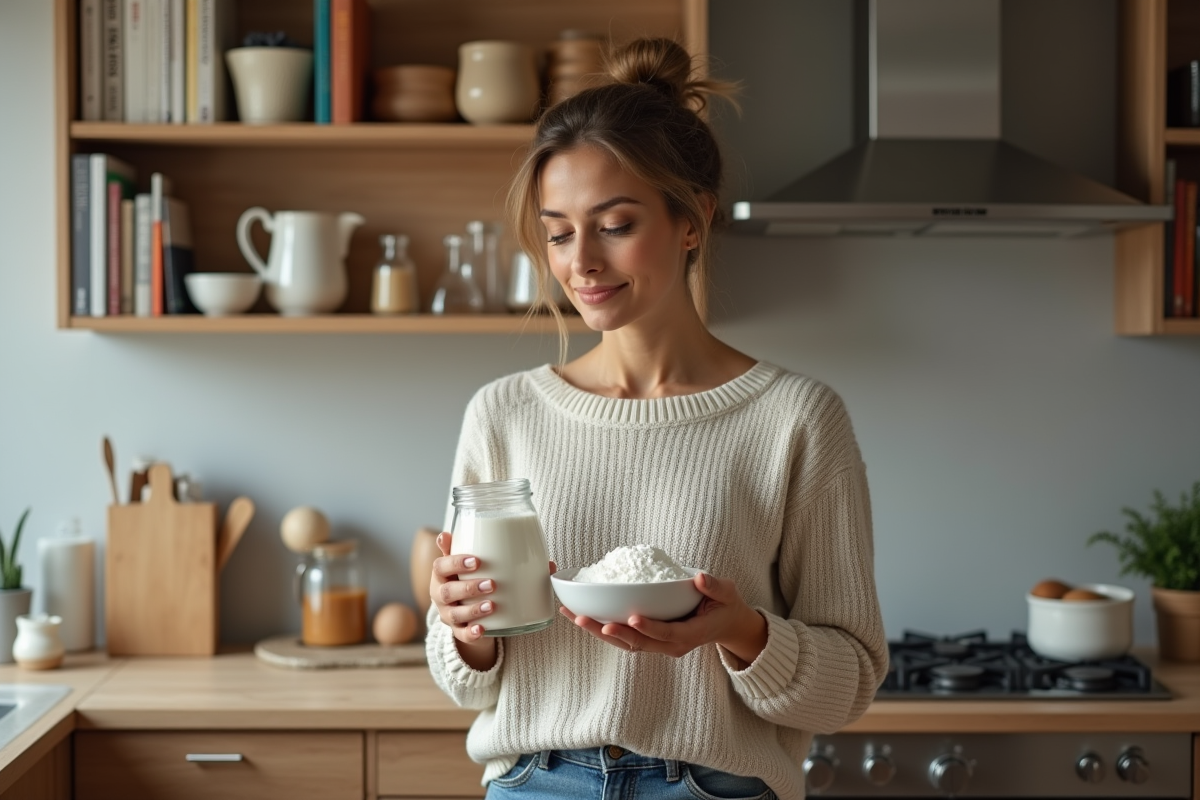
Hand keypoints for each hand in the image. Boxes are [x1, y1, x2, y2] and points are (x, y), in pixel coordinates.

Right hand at [430, 532, 495, 645]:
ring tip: (491, 605)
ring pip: (454, 615)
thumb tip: (444, 534)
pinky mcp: (458, 631)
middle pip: (446, 593)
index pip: (440, 567)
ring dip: (472, 610)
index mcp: (440, 576)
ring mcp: (448, 615)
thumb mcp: (461, 564)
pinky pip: (461, 635)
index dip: (456, 563)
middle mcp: (440, 596)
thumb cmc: (465, 578)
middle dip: (468, 588)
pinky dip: (471, 633)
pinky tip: (482, 629)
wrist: (467, 608)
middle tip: (491, 584)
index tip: (477, 561)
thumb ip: (455, 549)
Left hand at [560, 572, 767, 664]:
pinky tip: (581, 614)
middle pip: (636, 643)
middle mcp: (670, 645)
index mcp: (689, 635)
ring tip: (573, 616)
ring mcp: (657, 643)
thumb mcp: (728, 594)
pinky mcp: (647, 638)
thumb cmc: (725, 606)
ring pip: (624, 642)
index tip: (632, 618)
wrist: (725, 623)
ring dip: (597, 631)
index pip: (667, 634)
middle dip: (610, 632)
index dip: (650, 628)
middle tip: (585, 619)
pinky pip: (622, 636)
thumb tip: (700, 579)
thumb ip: (715, 588)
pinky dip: (601, 627)